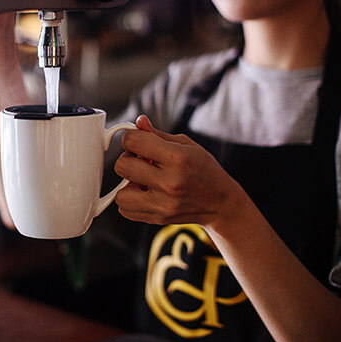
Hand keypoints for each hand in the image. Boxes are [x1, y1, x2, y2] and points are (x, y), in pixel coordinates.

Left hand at [114, 115, 244, 227]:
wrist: (220, 203)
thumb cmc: (205, 170)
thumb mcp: (187, 145)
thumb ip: (158, 135)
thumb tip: (138, 123)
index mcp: (178, 158)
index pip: (133, 142)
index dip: (130, 138)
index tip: (137, 141)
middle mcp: (169, 183)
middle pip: (122, 166)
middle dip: (128, 158)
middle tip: (140, 160)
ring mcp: (163, 204)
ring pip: (120, 193)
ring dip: (127, 184)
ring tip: (143, 179)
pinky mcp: (158, 218)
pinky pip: (125, 210)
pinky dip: (130, 201)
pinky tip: (145, 192)